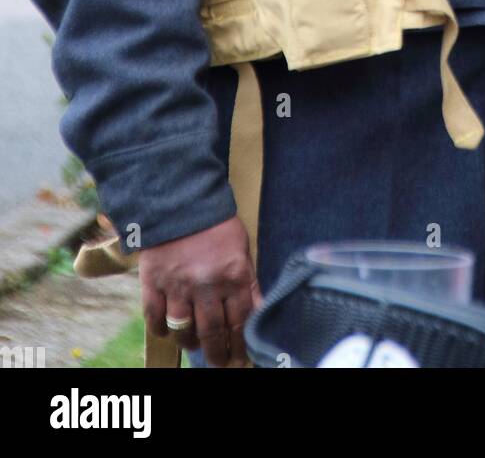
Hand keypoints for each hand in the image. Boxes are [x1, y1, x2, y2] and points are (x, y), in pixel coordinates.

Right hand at [139, 215, 262, 367]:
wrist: (180, 199)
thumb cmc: (216, 225)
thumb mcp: (242, 249)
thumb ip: (248, 281)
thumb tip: (256, 311)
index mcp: (234, 276)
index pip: (241, 323)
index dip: (240, 345)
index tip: (240, 357)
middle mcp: (207, 286)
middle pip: (213, 332)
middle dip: (217, 353)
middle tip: (217, 362)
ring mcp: (178, 286)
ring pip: (184, 330)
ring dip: (190, 343)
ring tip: (194, 347)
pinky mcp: (153, 282)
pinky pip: (155, 317)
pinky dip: (161, 329)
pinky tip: (167, 331)